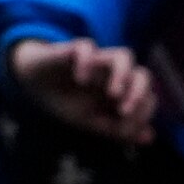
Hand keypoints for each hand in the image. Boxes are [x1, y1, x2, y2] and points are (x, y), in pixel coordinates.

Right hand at [8, 36, 159, 145]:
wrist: (33, 84)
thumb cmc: (66, 102)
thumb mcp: (90, 123)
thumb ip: (119, 130)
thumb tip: (150, 136)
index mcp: (121, 92)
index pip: (148, 95)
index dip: (144, 110)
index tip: (125, 123)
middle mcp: (113, 75)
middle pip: (142, 74)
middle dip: (140, 93)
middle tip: (124, 110)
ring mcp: (95, 61)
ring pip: (124, 56)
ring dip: (124, 76)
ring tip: (113, 94)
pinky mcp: (71, 50)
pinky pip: (86, 46)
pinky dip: (88, 63)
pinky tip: (81, 80)